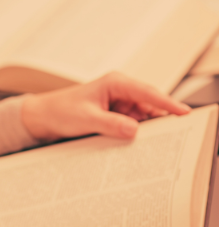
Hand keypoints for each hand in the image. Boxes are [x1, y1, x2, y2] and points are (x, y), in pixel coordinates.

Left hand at [21, 72, 190, 141]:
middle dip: (159, 119)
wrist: (42, 117)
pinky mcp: (114, 113)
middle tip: (171, 135)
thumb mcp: (86, 119)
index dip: (168, 103)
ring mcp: (117, 102)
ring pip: (142, 116)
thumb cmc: (59, 111)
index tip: (184, 113)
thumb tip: (134, 130)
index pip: (148, 92)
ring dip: (146, 128)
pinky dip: (135, 132)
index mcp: (114, 83)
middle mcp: (119, 90)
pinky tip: (137, 143)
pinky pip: (132, 123)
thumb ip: (111, 124)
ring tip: (152, 143)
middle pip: (149, 104)